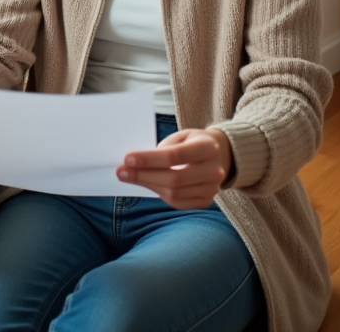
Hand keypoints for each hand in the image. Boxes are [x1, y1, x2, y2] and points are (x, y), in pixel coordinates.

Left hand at [116, 128, 231, 209]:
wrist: (218, 156)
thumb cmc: (192, 143)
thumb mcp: (181, 136)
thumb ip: (162, 148)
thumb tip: (135, 164)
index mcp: (209, 147)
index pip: (175, 156)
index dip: (149, 159)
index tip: (127, 159)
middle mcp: (214, 170)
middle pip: (174, 178)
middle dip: (144, 175)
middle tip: (121, 171)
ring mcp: (212, 189)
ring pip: (174, 193)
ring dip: (148, 185)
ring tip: (130, 177)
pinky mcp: (205, 201)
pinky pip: (177, 202)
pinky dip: (158, 193)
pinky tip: (147, 183)